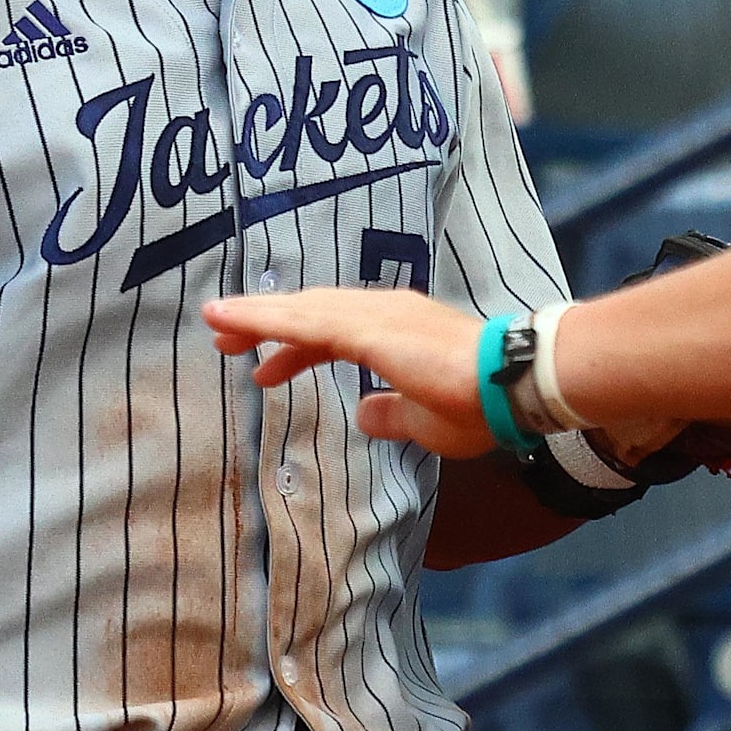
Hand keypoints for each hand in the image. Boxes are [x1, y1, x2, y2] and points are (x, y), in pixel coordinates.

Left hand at [204, 290, 494, 457]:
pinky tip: (234, 321)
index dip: (296, 350)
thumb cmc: (482, 403)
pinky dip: (265, 318)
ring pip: (303, 310)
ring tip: (215, 324)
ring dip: (257, 317)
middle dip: (267, 326)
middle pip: (312, 314)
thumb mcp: (424, 419)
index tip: (266, 369)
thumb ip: (392, 414)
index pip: (334, 335)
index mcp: (397, 332)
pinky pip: (305, 320)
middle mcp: (384, 312)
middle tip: (224, 341)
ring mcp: (377, 314)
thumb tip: (364, 414)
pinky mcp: (369, 326)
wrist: (514, 382)